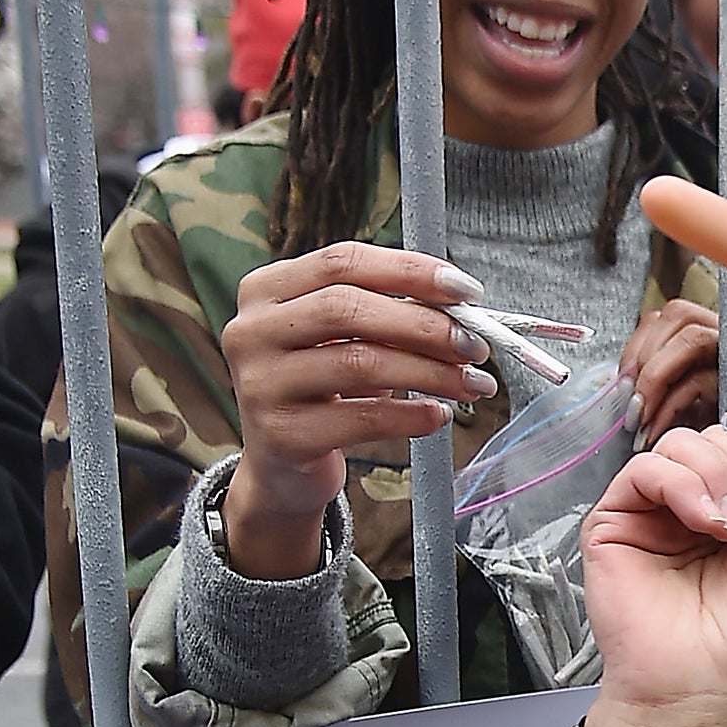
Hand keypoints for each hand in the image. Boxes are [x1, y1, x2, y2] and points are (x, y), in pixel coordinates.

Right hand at [219, 242, 496, 578]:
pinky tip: (439, 415)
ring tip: (473, 383)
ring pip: (360, 363)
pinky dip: (412, 415)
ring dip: (431, 371)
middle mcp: (251, 330)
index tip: (467, 291)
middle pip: (348, 308)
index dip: (410, 270)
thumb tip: (462, 310)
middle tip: (475, 344)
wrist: (281, 464)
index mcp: (268, 289)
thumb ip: (390, 313)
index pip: (344, 261)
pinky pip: (362, 419)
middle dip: (425, 324)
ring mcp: (261, 384)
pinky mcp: (281, 435)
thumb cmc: (323, 386)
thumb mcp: (346, 339)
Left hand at [620, 297, 719, 449]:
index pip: (667, 315)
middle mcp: (725, 335)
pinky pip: (700, 382)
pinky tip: (656, 430)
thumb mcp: (673, 400)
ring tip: (641, 415)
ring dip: (655, 376)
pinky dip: (668, 407)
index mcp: (705, 332)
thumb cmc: (703, 433)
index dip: (638, 343)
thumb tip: (620, 386)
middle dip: (645, 357)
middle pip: (680, 315)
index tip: (622, 381)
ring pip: (692, 338)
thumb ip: (652, 383)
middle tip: (630, 400)